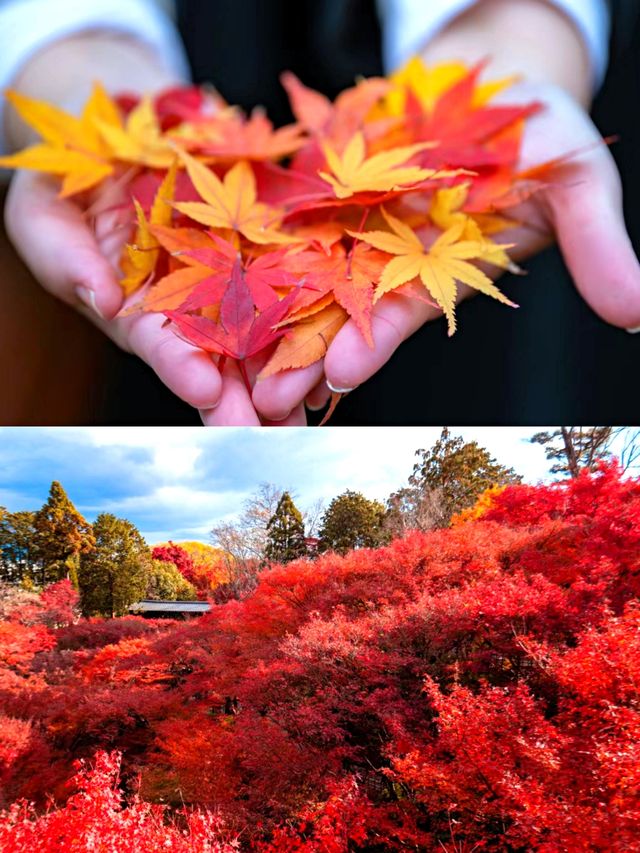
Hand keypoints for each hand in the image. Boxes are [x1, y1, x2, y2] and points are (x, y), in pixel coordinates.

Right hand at [4, 170, 310, 425]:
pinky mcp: (258, 248)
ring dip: (286, 366)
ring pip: (261, 329)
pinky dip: (310, 308)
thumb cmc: (67, 186)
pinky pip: (288, 277)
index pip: (159, 344)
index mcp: (137, 311)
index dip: (180, 368)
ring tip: (311, 402)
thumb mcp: (46, 218)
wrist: (113, 137)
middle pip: (220, 357)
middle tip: (273, 429)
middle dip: (245, 396)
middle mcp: (188, 307)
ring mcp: (227, 280)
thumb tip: (100, 301)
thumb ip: (67, 262)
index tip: (205, 391)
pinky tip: (333, 341)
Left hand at [252, 1, 639, 420]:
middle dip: (300, 357)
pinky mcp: (321, 190)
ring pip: (296, 279)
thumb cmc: (541, 129)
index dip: (374, 342)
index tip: (341, 375)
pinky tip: (209, 278)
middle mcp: (387, 260)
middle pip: (336, 314)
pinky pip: (278, 220)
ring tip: (220, 365)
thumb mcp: (577, 181)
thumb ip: (597, 244)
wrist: (492, 78)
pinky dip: (248, 249)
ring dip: (262, 321)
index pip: (402, 314)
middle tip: (258, 403)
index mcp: (442, 271)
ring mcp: (349, 226)